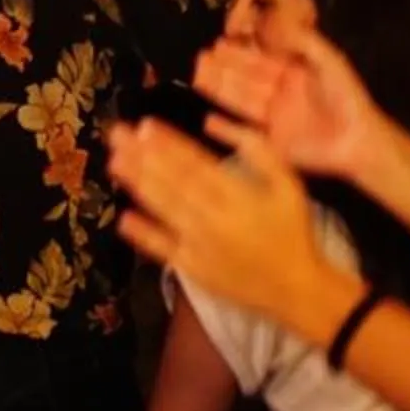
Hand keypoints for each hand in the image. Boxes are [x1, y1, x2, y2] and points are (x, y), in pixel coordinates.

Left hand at [106, 114, 338, 335]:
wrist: (296, 287)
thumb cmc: (291, 230)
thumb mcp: (288, 182)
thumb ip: (257, 148)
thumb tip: (213, 122)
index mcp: (237, 194)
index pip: (194, 161)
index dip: (168, 142)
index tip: (145, 124)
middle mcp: (213, 217)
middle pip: (172, 182)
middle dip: (142, 156)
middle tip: (117, 134)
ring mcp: (199, 244)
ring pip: (163, 209)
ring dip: (137, 184)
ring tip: (114, 162)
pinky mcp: (191, 268)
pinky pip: (162, 248)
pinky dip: (142, 234)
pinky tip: (123, 218)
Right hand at [193, 28, 387, 180]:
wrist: (357, 139)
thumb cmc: (347, 97)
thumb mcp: (329, 60)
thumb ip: (304, 40)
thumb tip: (275, 20)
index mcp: (291, 74)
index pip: (259, 60)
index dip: (238, 53)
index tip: (216, 43)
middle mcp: (277, 94)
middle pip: (244, 80)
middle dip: (221, 70)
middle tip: (197, 59)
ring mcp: (272, 120)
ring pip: (240, 102)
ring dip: (218, 92)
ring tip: (196, 79)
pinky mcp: (271, 144)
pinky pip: (243, 135)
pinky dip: (226, 130)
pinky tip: (207, 121)